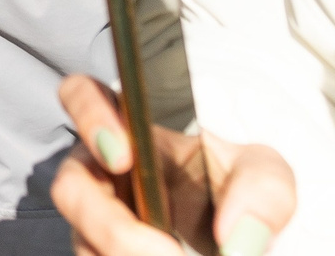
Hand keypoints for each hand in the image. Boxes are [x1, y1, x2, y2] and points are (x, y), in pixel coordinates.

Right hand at [53, 76, 294, 255]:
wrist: (231, 234)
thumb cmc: (234, 186)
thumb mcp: (264, 176)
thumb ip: (263, 192)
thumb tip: (236, 241)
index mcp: (127, 127)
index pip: (80, 94)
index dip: (88, 117)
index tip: (124, 158)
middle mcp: (96, 170)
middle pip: (70, 190)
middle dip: (113, 227)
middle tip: (167, 252)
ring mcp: (91, 220)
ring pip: (83, 244)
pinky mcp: (99, 252)